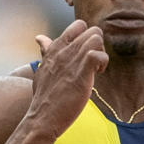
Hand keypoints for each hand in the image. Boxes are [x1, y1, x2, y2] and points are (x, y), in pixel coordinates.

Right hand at [30, 20, 108, 138]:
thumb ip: (46, 52)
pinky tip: (98, 74)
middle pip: (92, 30)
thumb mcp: (42, 69)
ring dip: (102, 52)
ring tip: (96, 69)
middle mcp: (64, 50)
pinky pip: (97, 55)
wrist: (41, 118)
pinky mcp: (80, 75)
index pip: (78, 25)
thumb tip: (40, 38)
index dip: (88, 37)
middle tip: (94, 63)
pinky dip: (103, 62)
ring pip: (96, 38)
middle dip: (98, 45)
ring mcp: (72, 61)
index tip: (86, 53)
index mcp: (56, 48)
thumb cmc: (44, 97)